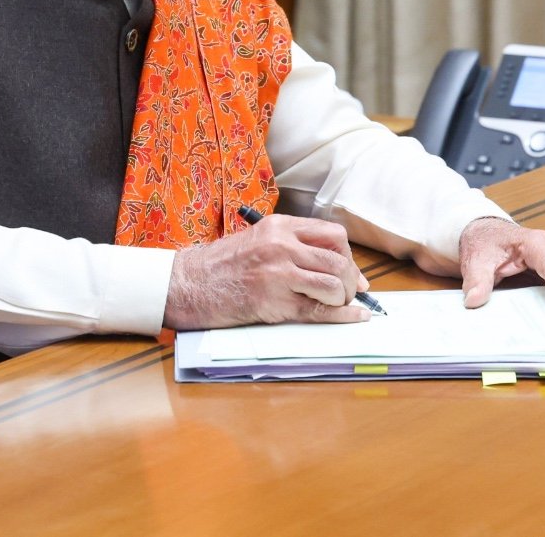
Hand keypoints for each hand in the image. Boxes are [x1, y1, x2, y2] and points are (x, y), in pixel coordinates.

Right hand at [163, 214, 371, 329]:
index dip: (349, 256)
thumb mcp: (257, 239)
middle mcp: (281, 245)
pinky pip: (318, 310)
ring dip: (343, 298)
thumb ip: (292, 245)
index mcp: (279, 226)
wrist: (189, 284)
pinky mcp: (273, 301)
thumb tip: (334, 265)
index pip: (332, 235)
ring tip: (337, 304)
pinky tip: (355, 317)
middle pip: (338, 261)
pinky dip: (342, 316)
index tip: (353, 274)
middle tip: (350, 293)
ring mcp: (278, 273)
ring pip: (332, 285)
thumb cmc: (221, 264)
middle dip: (351, 281)